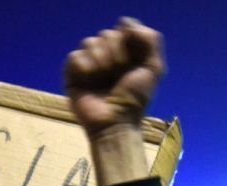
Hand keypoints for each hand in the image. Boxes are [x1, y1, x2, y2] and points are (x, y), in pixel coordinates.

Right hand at [64, 18, 165, 139]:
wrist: (115, 123)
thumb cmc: (135, 99)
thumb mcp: (153, 68)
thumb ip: (150, 41)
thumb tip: (126, 22)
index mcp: (125, 52)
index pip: (122, 29)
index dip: (127, 41)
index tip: (131, 60)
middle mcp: (106, 56)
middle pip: (106, 34)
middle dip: (115, 53)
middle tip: (117, 74)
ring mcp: (89, 64)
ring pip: (89, 42)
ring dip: (100, 61)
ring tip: (103, 80)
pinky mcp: (72, 74)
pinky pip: (74, 56)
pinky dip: (84, 67)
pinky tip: (89, 81)